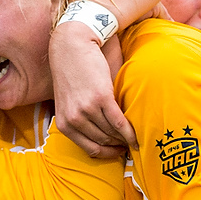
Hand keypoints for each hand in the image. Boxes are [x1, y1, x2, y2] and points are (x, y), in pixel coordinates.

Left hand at [49, 21, 136, 156]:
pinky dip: (129, 131)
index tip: (119, 152)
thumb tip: (100, 133)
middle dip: (119, 145)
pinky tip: (136, 135)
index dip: (108, 153)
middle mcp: (74, 119)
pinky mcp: (100, 98)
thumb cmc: (73, 72)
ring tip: (135, 138)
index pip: (90, 149)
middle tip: (131, 145)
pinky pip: (119, 122)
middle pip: (103, 141)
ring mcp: (87, 110)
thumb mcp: (68, 101)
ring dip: (125, 139)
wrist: (72, 46)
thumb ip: (80, 119)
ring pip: (112, 133)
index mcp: (64, 124)